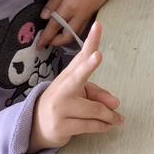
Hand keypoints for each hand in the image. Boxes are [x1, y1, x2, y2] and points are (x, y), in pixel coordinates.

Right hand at [28, 22, 122, 153]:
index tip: (98, 26)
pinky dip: (103, 127)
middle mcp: (62, 90)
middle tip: (98, 56)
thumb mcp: (79, 95)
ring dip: (110, 116)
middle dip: (88, 65)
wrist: (35, 127)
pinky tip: (108, 126)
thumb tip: (115, 104)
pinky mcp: (61, 127)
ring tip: (117, 119)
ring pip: (95, 110)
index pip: (80, 56)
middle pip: (78, 76)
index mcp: (68, 76)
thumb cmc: (64, 104)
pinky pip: (90, 126)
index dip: (91, 41)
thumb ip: (98, 94)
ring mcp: (59, 109)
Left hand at [38, 0, 132, 48]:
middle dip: (55, 42)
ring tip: (55, 36)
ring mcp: (87, 16)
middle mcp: (79, 15)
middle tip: (46, 40)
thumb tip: (44, 16)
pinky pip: (81, 29)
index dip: (45, 37)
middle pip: (66, 37)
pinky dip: (73, 33)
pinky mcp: (93, 14)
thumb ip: (54, 0)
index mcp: (70, 7)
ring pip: (75, 35)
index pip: (54, 26)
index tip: (38, 45)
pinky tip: (67, 28)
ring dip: (64, 39)